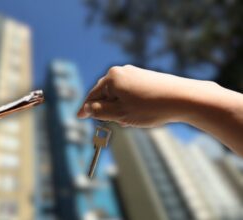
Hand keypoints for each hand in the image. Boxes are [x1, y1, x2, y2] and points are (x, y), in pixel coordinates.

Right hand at [77, 65, 211, 126]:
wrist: (184, 98)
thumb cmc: (150, 107)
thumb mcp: (120, 114)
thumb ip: (99, 111)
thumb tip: (87, 107)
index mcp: (111, 78)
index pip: (92, 95)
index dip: (85, 108)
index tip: (79, 117)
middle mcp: (121, 71)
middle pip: (105, 94)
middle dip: (107, 109)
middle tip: (116, 123)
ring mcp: (134, 73)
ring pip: (118, 94)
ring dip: (120, 108)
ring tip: (133, 120)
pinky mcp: (145, 77)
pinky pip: (130, 92)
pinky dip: (130, 103)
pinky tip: (141, 113)